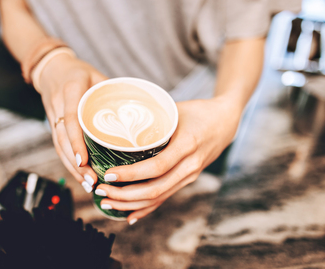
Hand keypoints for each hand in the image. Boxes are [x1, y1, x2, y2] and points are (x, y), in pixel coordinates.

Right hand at [38, 53, 106, 191]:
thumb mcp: (98, 77)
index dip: (76, 142)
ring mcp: (52, 116)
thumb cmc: (80, 72)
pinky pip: (58, 146)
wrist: (52, 68)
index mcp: (71, 90)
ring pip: (59, 146)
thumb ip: (114, 93)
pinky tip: (80, 175)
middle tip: (92, 180)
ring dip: (72, 168)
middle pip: (62, 139)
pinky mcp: (53, 125)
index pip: (71, 119)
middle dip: (76, 163)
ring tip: (88, 184)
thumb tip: (139, 115)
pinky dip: (68, 163)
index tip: (84, 161)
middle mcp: (58, 105)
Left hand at [94, 97, 241, 223]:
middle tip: (100, 190)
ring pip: (158, 198)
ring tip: (107, 202)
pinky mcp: (187, 180)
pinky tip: (129, 215)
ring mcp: (189, 176)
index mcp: (187, 145)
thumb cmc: (197, 111)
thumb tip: (116, 120)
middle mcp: (189, 166)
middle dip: (124, 194)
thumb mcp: (175, 110)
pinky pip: (165, 198)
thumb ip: (150, 117)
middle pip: (155, 189)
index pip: (157, 167)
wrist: (225, 122)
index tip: (108, 174)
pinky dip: (146, 209)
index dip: (131, 174)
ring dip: (131, 204)